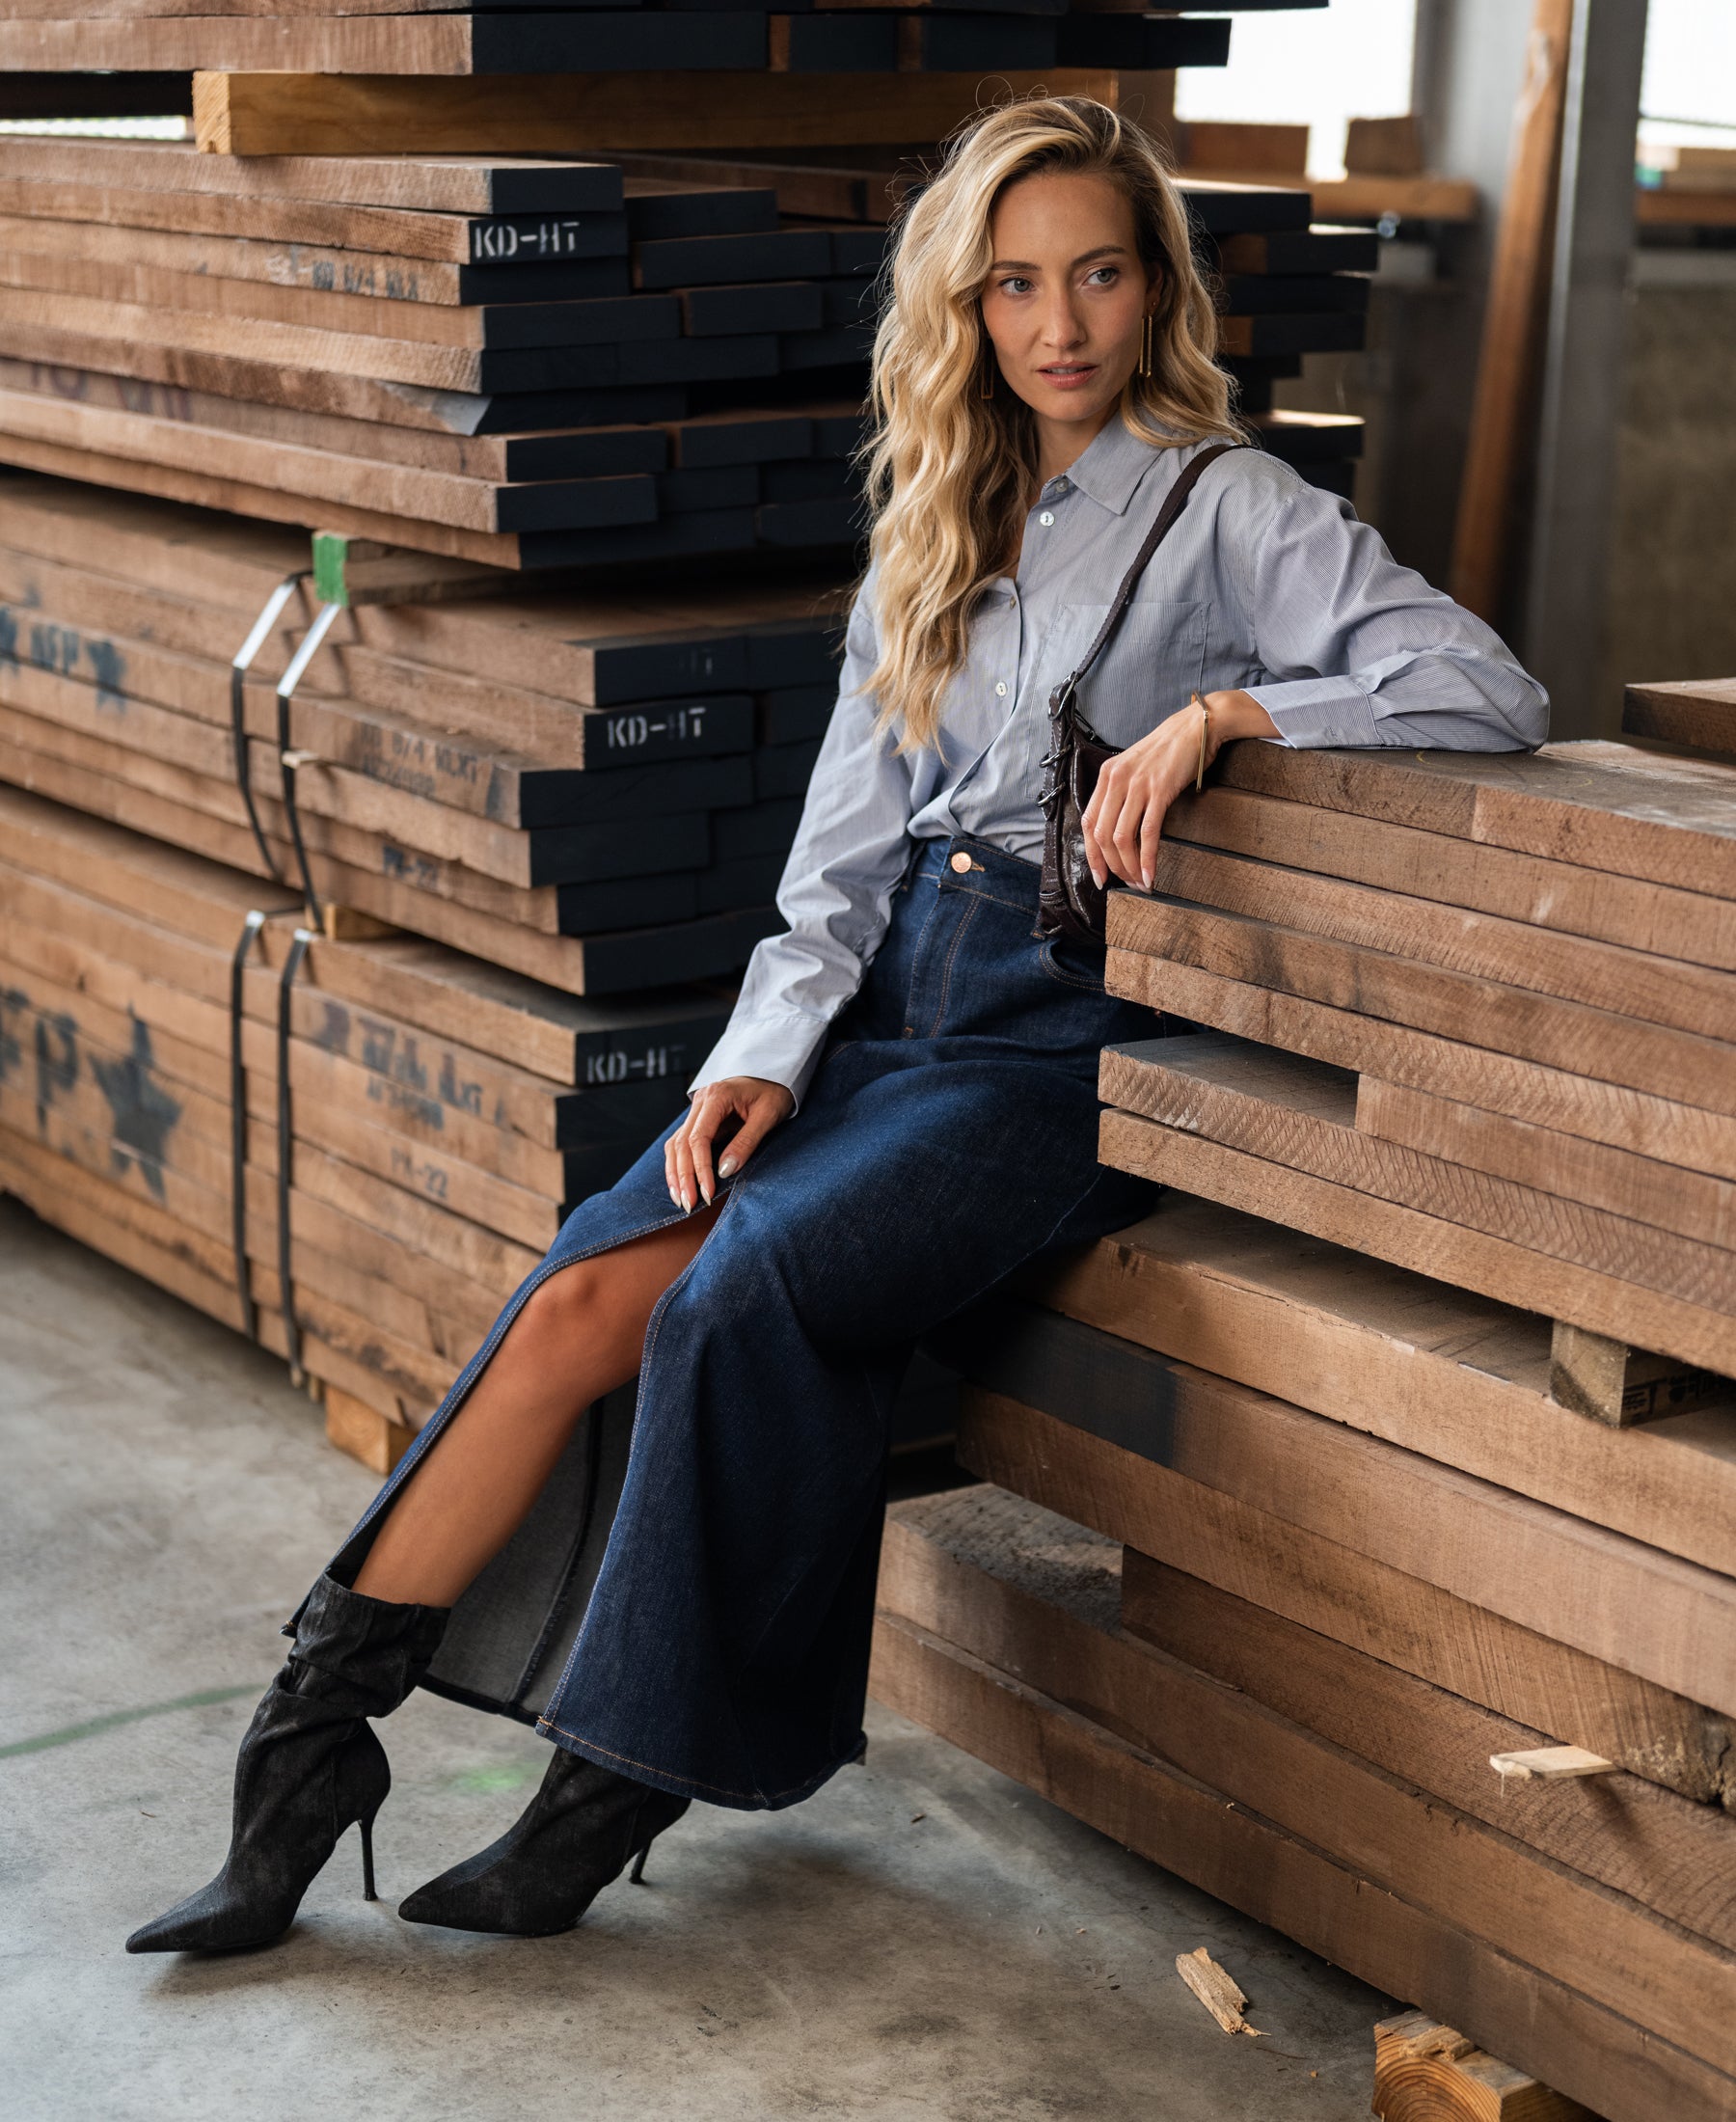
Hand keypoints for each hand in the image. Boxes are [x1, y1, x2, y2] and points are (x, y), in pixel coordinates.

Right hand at [666, 1074, 794, 1211]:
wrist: (775, 1074)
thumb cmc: (774, 1091)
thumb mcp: (767, 1115)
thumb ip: (746, 1142)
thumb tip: (725, 1171)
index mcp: (717, 1096)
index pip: (699, 1138)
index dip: (700, 1168)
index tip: (707, 1192)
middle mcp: (700, 1101)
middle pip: (682, 1143)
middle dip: (683, 1176)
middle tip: (688, 1204)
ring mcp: (697, 1109)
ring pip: (676, 1144)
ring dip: (675, 1173)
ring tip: (680, 1199)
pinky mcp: (699, 1118)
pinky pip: (681, 1142)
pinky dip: (678, 1164)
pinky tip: (680, 1183)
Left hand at [1078, 689, 1276, 890]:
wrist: (1196, 727)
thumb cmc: (1169, 751)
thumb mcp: (1135, 769)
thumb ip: (1122, 794)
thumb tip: (1118, 832)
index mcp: (1106, 776)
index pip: (1088, 823)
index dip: (1092, 855)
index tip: (1100, 875)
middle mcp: (1116, 780)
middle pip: (1102, 835)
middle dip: (1112, 866)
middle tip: (1125, 883)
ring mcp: (1137, 785)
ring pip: (1122, 838)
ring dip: (1129, 867)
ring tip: (1140, 882)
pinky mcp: (1160, 790)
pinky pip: (1148, 833)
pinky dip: (1147, 859)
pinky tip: (1151, 875)